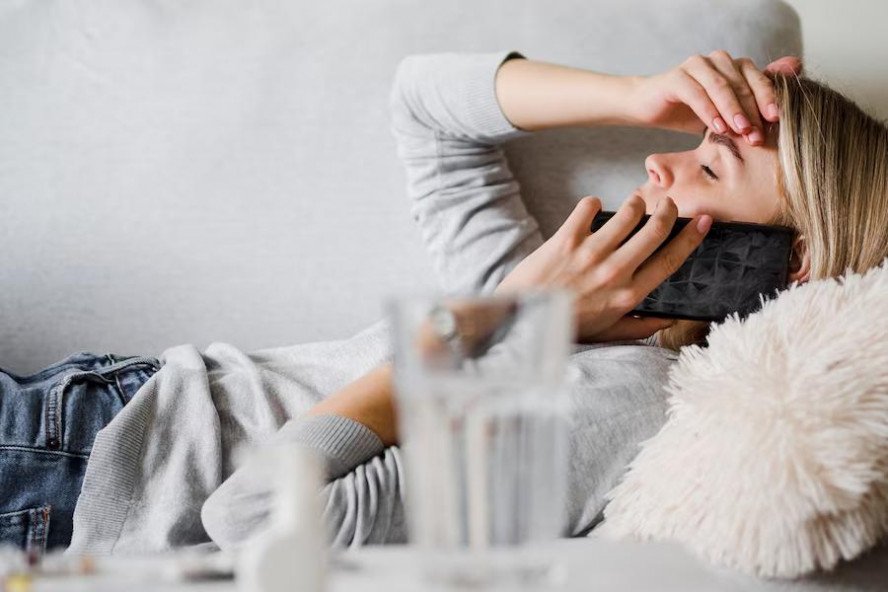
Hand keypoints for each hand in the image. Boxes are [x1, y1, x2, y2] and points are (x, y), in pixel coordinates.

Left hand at [495, 195, 710, 342]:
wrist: (521, 318)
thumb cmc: (566, 326)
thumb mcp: (608, 333)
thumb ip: (641, 326)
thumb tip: (670, 321)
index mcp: (629, 295)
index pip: (671, 260)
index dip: (691, 237)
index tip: (703, 221)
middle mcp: (614, 272)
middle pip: (655, 229)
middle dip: (667, 210)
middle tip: (667, 204)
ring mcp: (590, 254)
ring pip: (627, 213)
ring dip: (635, 204)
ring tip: (634, 205)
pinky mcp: (565, 240)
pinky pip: (589, 208)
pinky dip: (593, 204)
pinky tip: (592, 211)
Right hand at [628, 50, 801, 144]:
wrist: (648, 108)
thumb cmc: (688, 111)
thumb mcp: (724, 113)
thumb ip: (752, 100)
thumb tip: (796, 69)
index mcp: (732, 66)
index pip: (757, 79)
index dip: (768, 99)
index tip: (776, 121)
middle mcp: (716, 60)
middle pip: (741, 83)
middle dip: (751, 111)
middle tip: (757, 135)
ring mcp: (696, 65)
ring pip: (721, 86)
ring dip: (732, 110)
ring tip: (740, 131)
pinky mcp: (676, 76)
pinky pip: (696, 92)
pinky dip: (708, 110)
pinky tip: (716, 127)